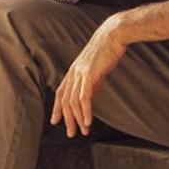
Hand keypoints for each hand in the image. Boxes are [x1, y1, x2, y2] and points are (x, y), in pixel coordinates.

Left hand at [50, 18, 126, 137]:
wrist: (113, 35)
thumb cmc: (107, 49)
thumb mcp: (96, 67)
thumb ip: (91, 81)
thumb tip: (89, 94)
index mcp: (73, 70)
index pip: (61, 93)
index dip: (57, 108)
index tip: (55, 121)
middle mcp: (73, 73)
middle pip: (66, 101)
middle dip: (68, 119)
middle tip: (71, 133)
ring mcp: (80, 74)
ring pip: (74, 102)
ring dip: (78, 119)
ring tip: (83, 131)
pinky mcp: (89, 75)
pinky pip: (85, 97)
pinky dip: (86, 111)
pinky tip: (88, 121)